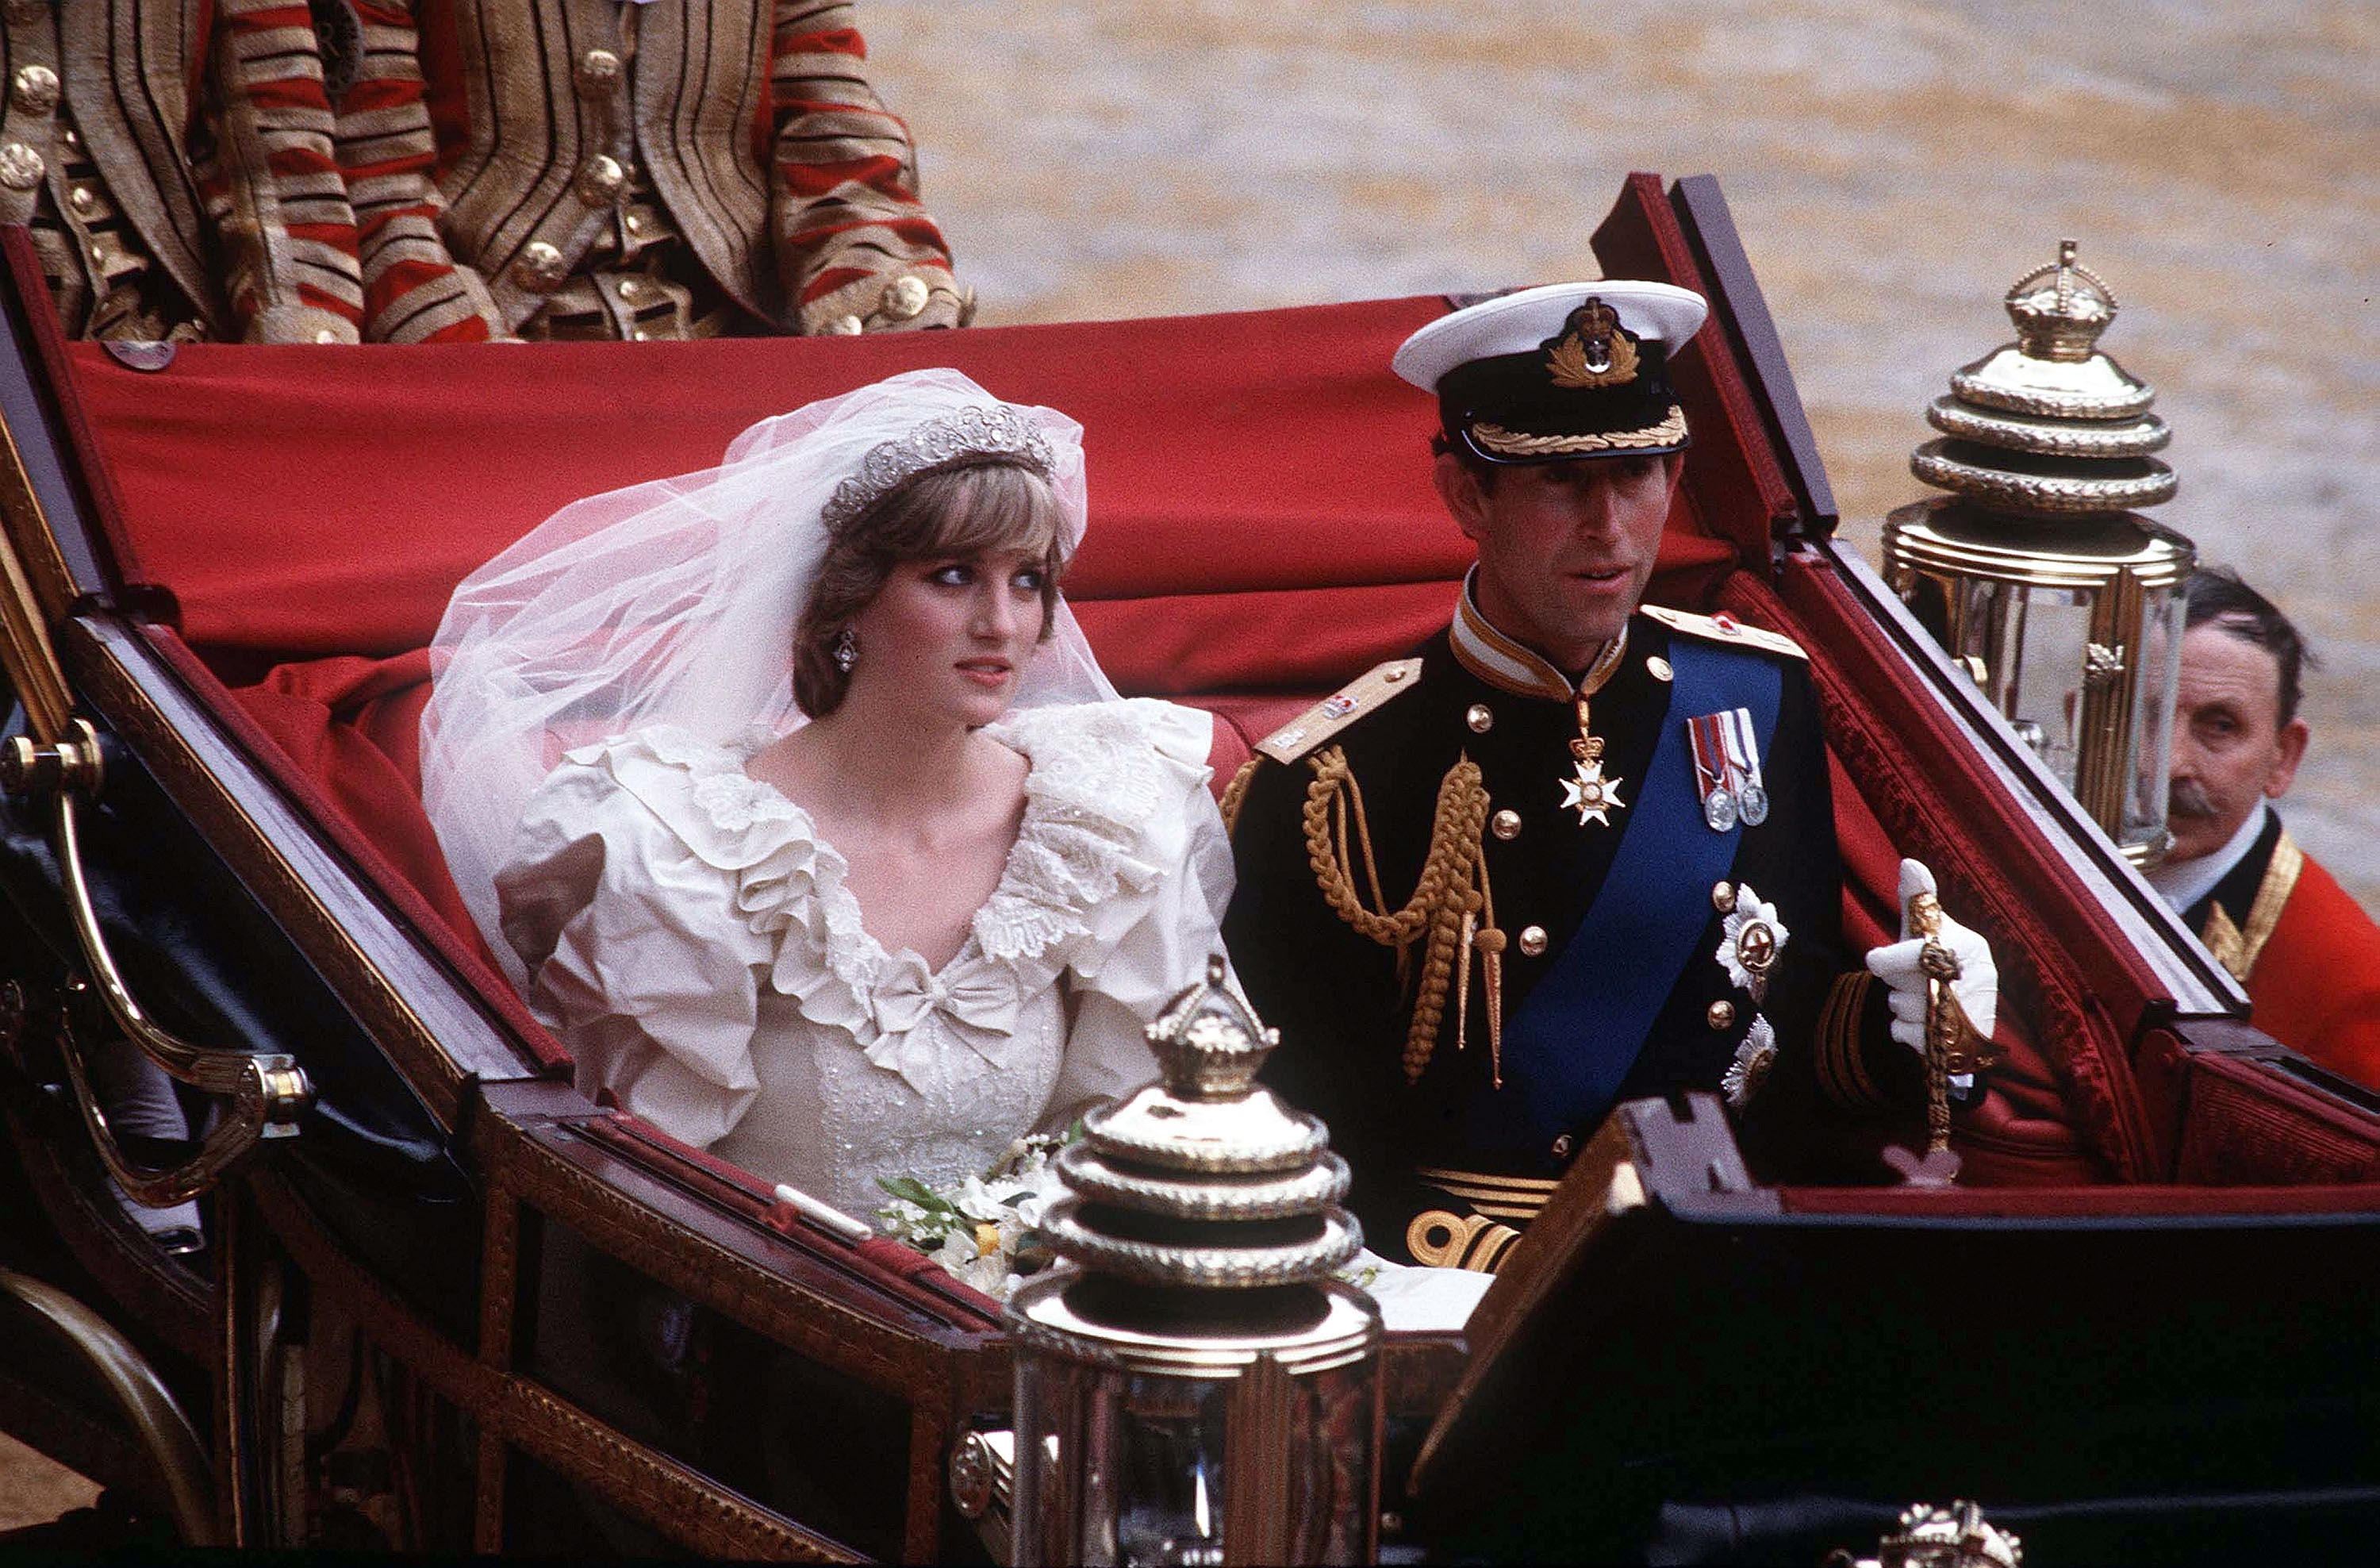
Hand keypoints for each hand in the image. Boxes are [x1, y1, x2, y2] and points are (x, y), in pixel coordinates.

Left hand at [1864, 858, 1996, 1055]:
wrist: (1959, 1015)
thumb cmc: (1937, 960)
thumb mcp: (1926, 927)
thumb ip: (1918, 899)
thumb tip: (1909, 862)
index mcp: (1970, 949)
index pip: (1918, 954)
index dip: (1889, 959)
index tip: (1877, 959)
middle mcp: (1977, 982)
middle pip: (1909, 985)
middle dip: (1898, 983)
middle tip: (1910, 981)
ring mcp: (1969, 1018)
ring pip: (1906, 1010)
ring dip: (1901, 1006)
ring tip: (1919, 1000)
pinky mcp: (1958, 1049)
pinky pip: (1907, 1036)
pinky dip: (1902, 1029)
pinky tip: (1917, 1023)